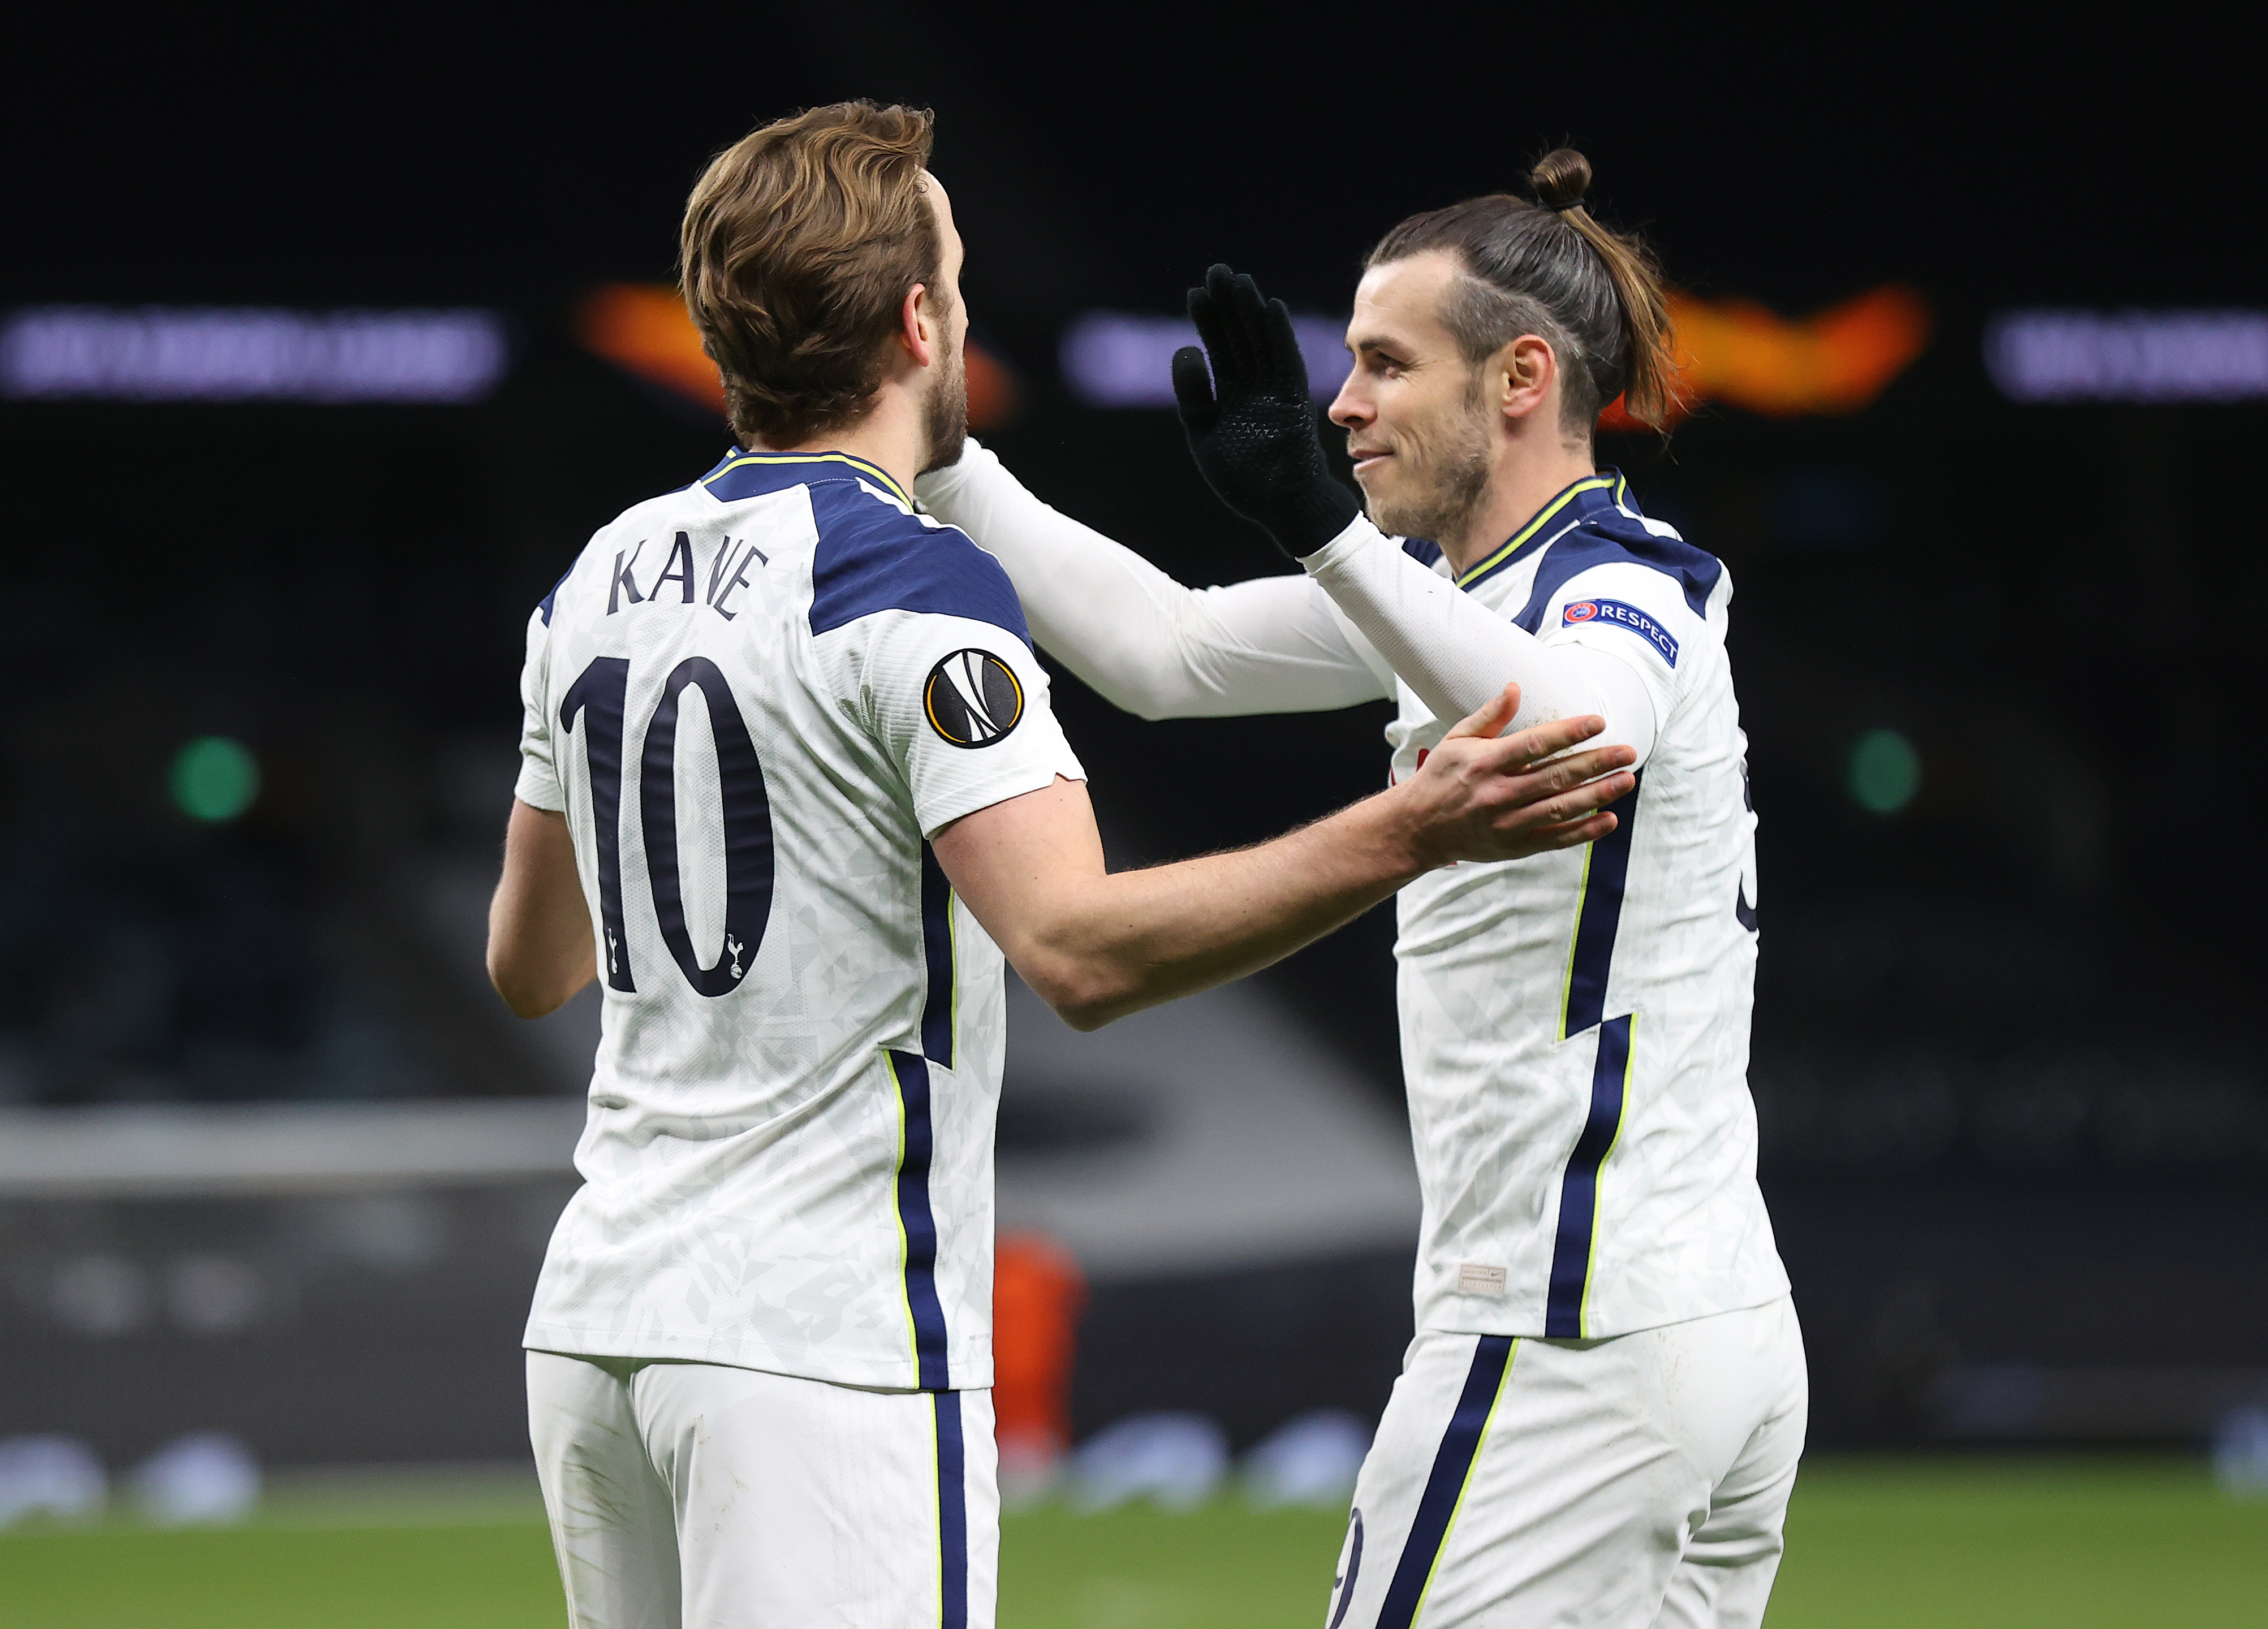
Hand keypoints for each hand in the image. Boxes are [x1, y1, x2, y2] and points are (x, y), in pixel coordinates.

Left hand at [1171, 264, 1360, 556]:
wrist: (1279, 507)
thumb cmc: (1244, 478)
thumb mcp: (1205, 436)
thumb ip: (1193, 396)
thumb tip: (1186, 351)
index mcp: (1233, 394)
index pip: (1220, 348)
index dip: (1209, 321)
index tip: (1196, 293)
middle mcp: (1255, 387)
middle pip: (1241, 338)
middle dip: (1229, 306)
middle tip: (1217, 271)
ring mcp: (1275, 394)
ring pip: (1262, 344)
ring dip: (1252, 313)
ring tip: (1239, 281)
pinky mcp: (1293, 403)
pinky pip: (1286, 365)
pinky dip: (1279, 338)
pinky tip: (1271, 310)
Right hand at [1397, 685, 1637, 869]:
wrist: (1417, 829)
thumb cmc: (1438, 778)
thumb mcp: (1455, 740)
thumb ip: (1489, 716)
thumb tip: (1516, 687)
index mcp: (1484, 763)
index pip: (1534, 744)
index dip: (1569, 733)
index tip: (1598, 722)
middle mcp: (1497, 793)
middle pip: (1555, 777)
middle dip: (1596, 763)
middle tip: (1627, 752)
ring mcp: (1507, 824)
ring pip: (1560, 808)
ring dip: (1597, 794)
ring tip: (1625, 780)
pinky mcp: (1513, 846)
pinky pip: (1555, 840)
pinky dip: (1583, 831)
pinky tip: (1609, 820)